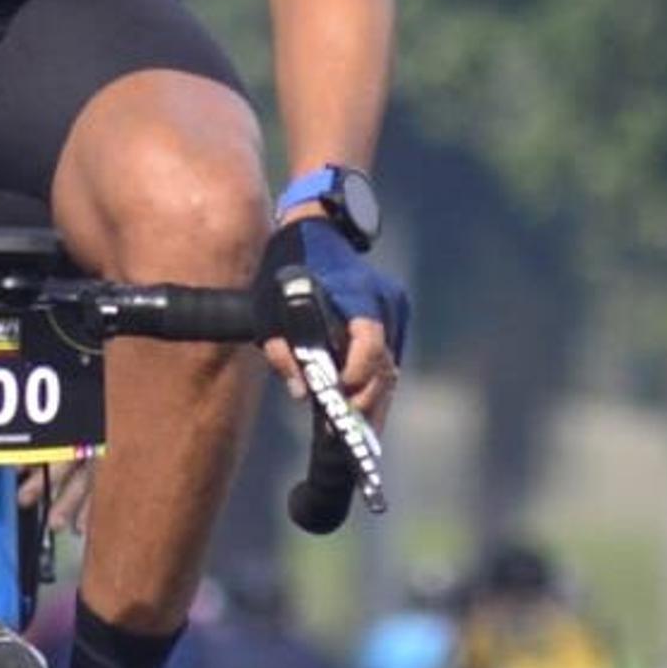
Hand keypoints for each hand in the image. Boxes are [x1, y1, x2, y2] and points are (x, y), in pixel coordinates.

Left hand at [257, 218, 407, 421]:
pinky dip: (375, 382)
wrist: (316, 231)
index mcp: (354, 293)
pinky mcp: (396, 314)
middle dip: (366, 401)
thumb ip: (282, 351)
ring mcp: (394, 307)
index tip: (341, 395)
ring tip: (357, 435)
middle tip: (349, 436)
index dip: (359, 372)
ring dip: (374, 398)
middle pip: (385, 363)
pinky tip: (362, 410)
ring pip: (391, 365)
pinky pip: (390, 356)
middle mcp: (383, 300)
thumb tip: (303, 393)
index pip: (370, 340)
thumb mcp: (270, 308)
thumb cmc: (287, 270)